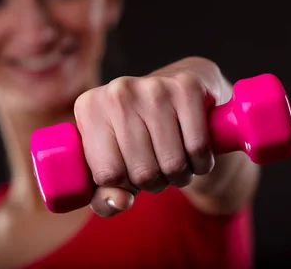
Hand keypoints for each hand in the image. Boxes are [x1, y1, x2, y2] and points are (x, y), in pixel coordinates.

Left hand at [73, 60, 222, 216]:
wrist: (175, 90)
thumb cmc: (137, 135)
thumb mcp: (111, 163)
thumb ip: (103, 195)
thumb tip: (120, 202)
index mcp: (88, 108)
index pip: (107, 175)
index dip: (124, 185)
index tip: (129, 171)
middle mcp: (117, 92)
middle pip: (142, 172)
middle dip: (154, 182)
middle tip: (156, 166)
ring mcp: (153, 87)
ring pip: (172, 163)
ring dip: (180, 175)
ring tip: (175, 160)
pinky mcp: (188, 87)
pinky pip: (197, 148)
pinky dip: (202, 162)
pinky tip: (195, 153)